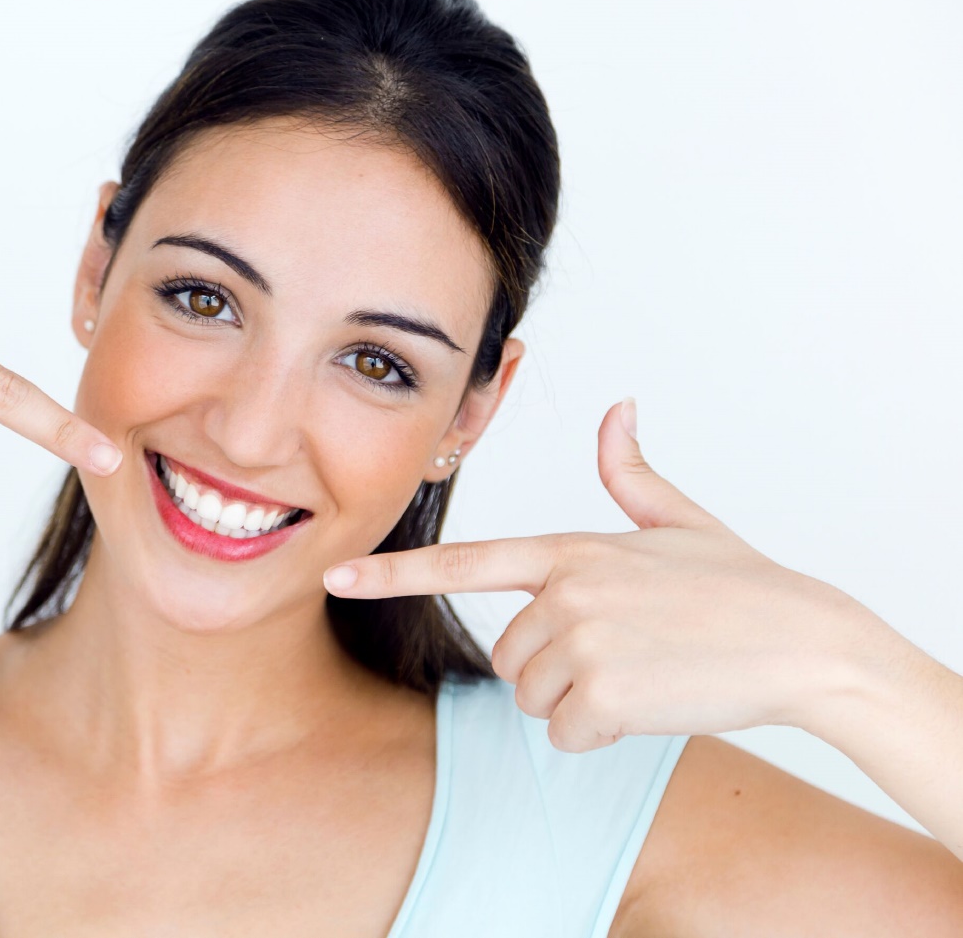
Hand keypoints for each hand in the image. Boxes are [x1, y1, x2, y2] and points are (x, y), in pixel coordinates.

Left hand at [323, 399, 891, 751]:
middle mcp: (564, 590)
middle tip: (623, 650)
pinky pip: (566, 732)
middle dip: (553, 665)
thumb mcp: (679, 521)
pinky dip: (604, 731)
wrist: (805, 643)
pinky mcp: (603, 693)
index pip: (462, 560)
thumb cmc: (741, 584)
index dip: (393, 572)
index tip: (335, 578)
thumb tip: (617, 407)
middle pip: (508, 655)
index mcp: (570, 548)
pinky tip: (651, 701)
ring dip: (578, 699)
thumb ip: (629, 473)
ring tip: (642, 669)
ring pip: (532, 696)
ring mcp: (581, 641)